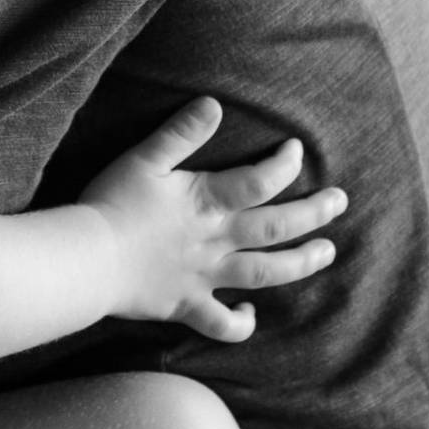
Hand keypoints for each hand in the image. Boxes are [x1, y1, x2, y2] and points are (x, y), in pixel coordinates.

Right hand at [80, 97, 346, 342]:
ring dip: (300, 264)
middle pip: (275, 228)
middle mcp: (215, 240)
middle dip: (312, 214)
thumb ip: (180, 133)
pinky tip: (252, 314)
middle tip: (340, 201)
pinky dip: (242, 324)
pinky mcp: (186, 305)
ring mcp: (205, 277)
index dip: (284, 165)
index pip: (259, 181)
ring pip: (265, 274)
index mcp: (206, 202)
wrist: (88, 259)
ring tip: (327, 253)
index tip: (298, 151)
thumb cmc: (112, 203)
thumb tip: (214, 104)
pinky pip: (222, 324)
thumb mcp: (144, 158)